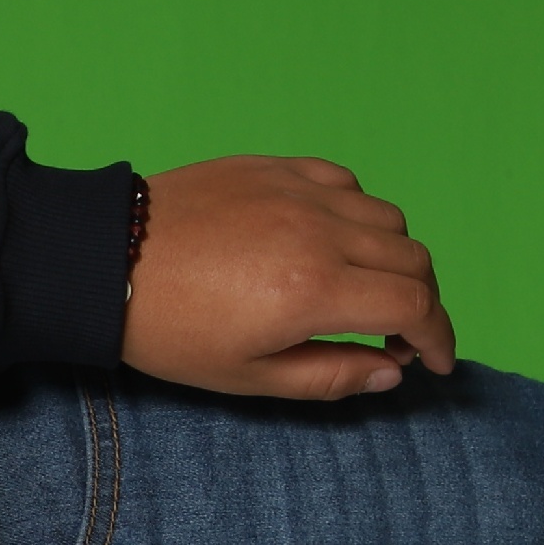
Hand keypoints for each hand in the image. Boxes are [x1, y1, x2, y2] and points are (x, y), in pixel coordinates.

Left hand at [123, 156, 454, 399]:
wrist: (103, 261)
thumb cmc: (167, 329)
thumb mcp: (246, 376)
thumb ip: (329, 377)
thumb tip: (391, 370)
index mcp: (314, 290)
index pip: (415, 306)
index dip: (440, 337)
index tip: (436, 360)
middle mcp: (319, 232)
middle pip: (413, 260)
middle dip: (424, 303)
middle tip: (401, 335)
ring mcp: (298, 192)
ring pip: (387, 218)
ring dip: (394, 258)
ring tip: (365, 291)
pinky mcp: (275, 168)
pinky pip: (346, 183)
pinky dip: (358, 214)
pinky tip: (334, 242)